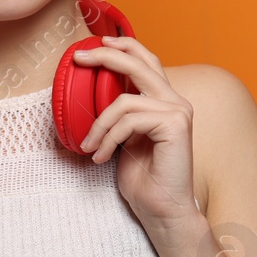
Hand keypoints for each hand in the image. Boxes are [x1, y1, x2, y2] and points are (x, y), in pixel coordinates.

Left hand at [72, 35, 203, 246]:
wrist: (162, 211)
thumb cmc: (143, 180)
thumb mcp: (123, 139)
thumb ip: (119, 115)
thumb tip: (91, 97)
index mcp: (164, 101)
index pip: (145, 61)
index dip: (122, 47)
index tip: (94, 45)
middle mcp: (175, 101)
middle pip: (139, 63)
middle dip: (106, 56)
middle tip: (78, 58)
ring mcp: (178, 110)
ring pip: (124, 100)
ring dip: (99, 125)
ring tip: (90, 147)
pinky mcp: (175, 124)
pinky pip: (129, 119)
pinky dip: (108, 138)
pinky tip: (102, 157)